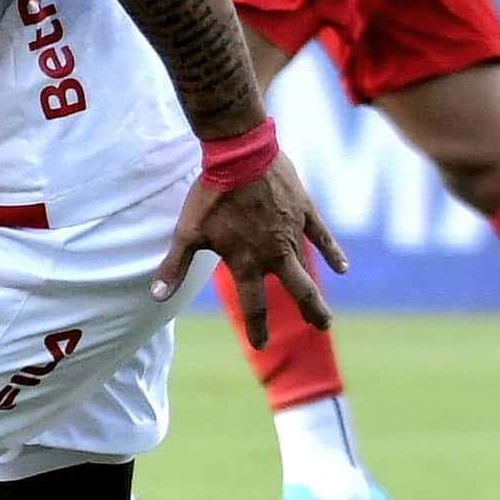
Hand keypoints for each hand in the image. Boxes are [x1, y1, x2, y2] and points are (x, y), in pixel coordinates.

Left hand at [152, 153, 346, 347]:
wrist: (239, 155)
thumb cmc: (211, 196)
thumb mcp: (188, 233)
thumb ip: (175, 266)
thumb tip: (156, 297)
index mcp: (247, 262)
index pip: (254, 305)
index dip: (258, 328)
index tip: (261, 345)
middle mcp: (274, 253)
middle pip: (299, 291)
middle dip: (311, 312)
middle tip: (321, 327)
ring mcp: (293, 232)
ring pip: (310, 267)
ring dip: (318, 288)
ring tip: (325, 308)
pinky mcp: (305, 211)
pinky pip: (323, 236)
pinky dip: (334, 252)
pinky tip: (343, 267)